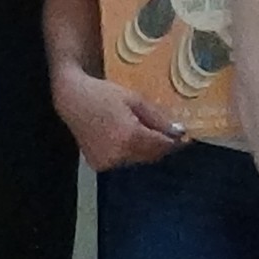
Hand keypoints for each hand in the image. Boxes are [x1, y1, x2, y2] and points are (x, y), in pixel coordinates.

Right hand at [52, 60, 184, 171]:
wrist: (72, 99)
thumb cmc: (104, 94)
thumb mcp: (135, 100)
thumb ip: (158, 118)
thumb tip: (178, 132)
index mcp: (130, 136)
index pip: (161, 146)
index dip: (174, 142)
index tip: (186, 138)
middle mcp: (119, 153)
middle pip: (151, 155)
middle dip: (161, 146)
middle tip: (168, 134)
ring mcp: (107, 161)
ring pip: (137, 159)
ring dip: (145, 149)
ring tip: (144, 132)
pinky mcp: (99, 164)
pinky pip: (122, 161)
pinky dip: (128, 152)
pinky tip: (124, 138)